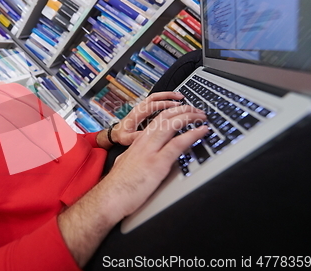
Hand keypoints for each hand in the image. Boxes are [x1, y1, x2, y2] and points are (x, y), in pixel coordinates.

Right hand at [57, 105, 206, 267]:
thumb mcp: (125, 164)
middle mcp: (143, 143)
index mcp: (137, 143)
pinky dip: (192, 135)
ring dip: (189, 117)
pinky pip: (177, 144)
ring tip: (201, 115)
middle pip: (164, 117)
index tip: (183, 111)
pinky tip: (202, 131)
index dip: (172, 113)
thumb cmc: (116, 187)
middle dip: (183, 110)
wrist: (108, 199)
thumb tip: (144, 157)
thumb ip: (135, 156)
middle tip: (196, 110)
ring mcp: (150, 152)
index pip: (156, 120)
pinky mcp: (157, 164)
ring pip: (171, 125)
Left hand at [111, 91, 184, 145]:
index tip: (175, 105)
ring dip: (167, 95)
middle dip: (168, 96)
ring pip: (154, 96)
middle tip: (180, 97)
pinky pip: (154, 100)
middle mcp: (138, 108)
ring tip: (179, 96)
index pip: (151, 106)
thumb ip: (136, 137)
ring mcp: (141, 107)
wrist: (116, 132)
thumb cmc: (121, 135)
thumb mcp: (127, 139)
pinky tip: (173, 101)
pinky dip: (164, 98)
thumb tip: (147, 136)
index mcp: (135, 115)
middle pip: (154, 97)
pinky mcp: (143, 108)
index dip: (163, 104)